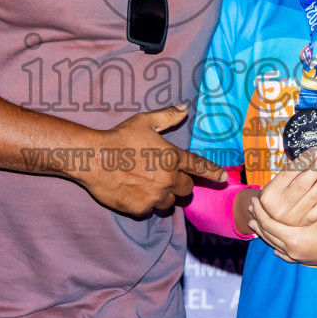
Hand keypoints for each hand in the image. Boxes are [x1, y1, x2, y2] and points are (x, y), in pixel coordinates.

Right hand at [80, 104, 223, 216]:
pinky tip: (134, 191)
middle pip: (186, 189)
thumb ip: (167, 116)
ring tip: (147, 185)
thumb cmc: (119, 138)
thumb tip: (184, 108)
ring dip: (164, 196)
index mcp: (172, 157)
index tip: (223, 179)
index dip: (213, 173)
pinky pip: (150, 209)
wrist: (94, 159)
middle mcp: (168, 179)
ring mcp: (155, 196)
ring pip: (169, 203)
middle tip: (163, 177)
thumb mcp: (144, 122)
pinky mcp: (141, 208)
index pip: (199, 167)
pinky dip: (146, 203)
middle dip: (180, 184)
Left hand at [248, 200, 316, 265]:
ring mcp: (298, 257)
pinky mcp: (305, 261)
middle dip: (258, 222)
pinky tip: (274, 247)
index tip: (254, 201)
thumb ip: (301, 203)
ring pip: (274, 245)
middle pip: (268, 235)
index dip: (259, 211)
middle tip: (250, 211)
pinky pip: (285, 255)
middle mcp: (292, 250)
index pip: (268, 223)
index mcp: (293, 238)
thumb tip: (287, 189)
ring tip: (256, 225)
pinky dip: (277, 248)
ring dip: (264, 234)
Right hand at [256, 149, 316, 227]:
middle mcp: (279, 208)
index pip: (289, 173)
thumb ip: (290, 173)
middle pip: (303, 184)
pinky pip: (315, 214)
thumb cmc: (274, 195)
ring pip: (312, 196)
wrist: (269, 218)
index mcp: (269, 195)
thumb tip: (311, 157)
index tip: (315, 151)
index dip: (304, 160)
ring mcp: (291, 218)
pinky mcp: (301, 224)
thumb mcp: (275, 184)